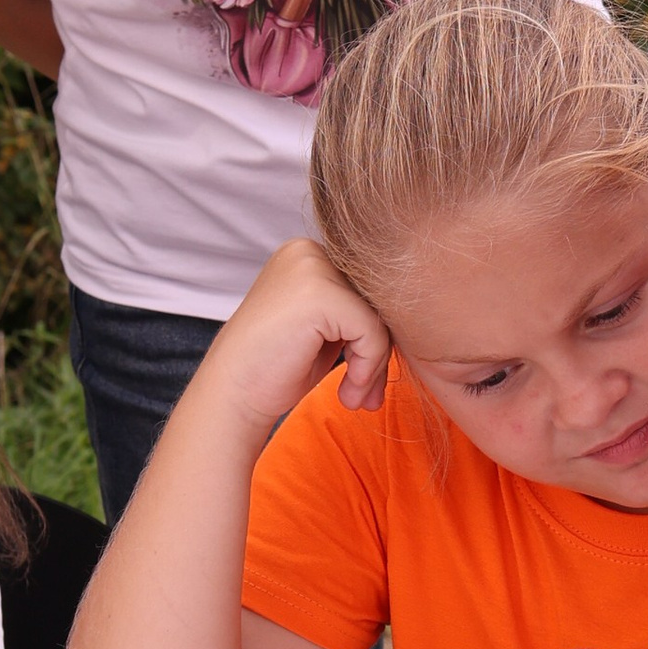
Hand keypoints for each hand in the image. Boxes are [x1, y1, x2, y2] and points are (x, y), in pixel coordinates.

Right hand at [201, 238, 393, 441]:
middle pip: (376, 300)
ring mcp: (311, 268)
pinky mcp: (319, 295)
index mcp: (307, 253)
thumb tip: (416, 314)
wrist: (232, 397)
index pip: (367, 290)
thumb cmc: (277, 369)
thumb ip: (358, 312)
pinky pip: (373, 332)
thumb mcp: (325, 329)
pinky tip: (347, 391)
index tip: (365, 381)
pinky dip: (368, 368)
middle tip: (365, 397)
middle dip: (377, 354)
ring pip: (379, 317)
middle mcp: (307, 251)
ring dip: (374, 366)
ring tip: (354, 397)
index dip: (372, 337)